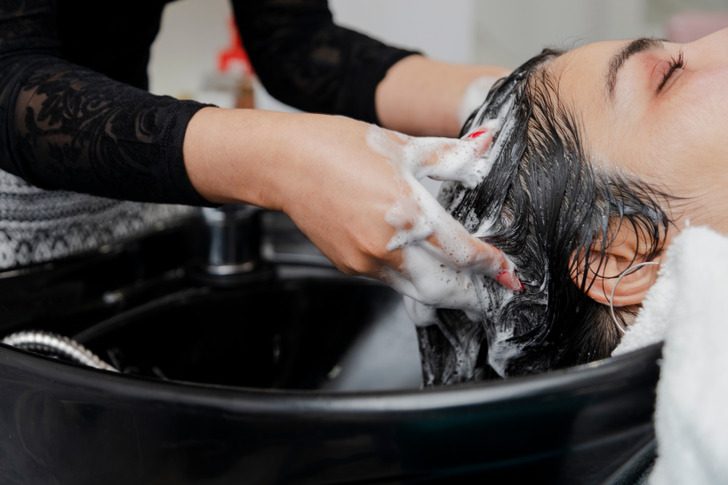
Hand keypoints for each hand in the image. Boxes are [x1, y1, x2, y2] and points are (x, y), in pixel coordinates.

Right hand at [275, 115, 521, 309]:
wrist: (285, 163)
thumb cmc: (338, 147)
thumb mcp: (402, 145)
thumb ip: (450, 155)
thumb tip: (486, 146)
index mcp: (408, 211)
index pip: (463, 252)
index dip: (491, 265)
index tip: (507, 272)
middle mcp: (388, 245)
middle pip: (443, 290)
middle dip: (472, 297)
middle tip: (491, 298)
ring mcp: (366, 261)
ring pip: (416, 293)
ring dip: (443, 297)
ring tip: (462, 294)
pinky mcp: (350, 266)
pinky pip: (389, 282)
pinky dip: (411, 283)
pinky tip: (419, 271)